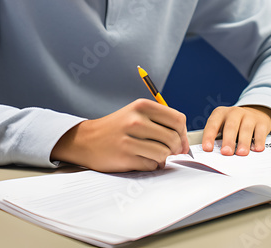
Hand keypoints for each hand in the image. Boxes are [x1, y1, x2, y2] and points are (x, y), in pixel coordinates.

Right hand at [50, 99, 189, 172]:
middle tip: (170, 151)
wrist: (86, 140)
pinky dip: (152, 165)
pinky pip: (151, 165)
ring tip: (154, 155)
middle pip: (173, 138)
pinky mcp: (125, 157)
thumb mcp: (136, 114)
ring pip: (164, 153)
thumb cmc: (117, 128)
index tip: (180, 141)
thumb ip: (161, 122)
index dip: (183, 133)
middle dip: (176, 148)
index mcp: (142, 106)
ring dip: (163, 158)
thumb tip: (184, 142)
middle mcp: (136, 120)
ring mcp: (129, 139)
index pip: (178, 120)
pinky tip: (142, 160)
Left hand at [201, 105, 270, 156]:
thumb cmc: (234, 125)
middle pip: (230, 126)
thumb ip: (218, 140)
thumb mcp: (222, 127)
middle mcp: (234, 112)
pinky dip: (258, 141)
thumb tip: (214, 157)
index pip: (212, 124)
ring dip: (243, 142)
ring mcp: (248, 116)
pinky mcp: (261, 122)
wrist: (254, 114)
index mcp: (220, 113)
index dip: (209, 136)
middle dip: (228, 140)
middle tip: (226, 152)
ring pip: (245, 129)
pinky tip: (256, 149)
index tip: (207, 149)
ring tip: (241, 153)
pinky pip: (260, 132)